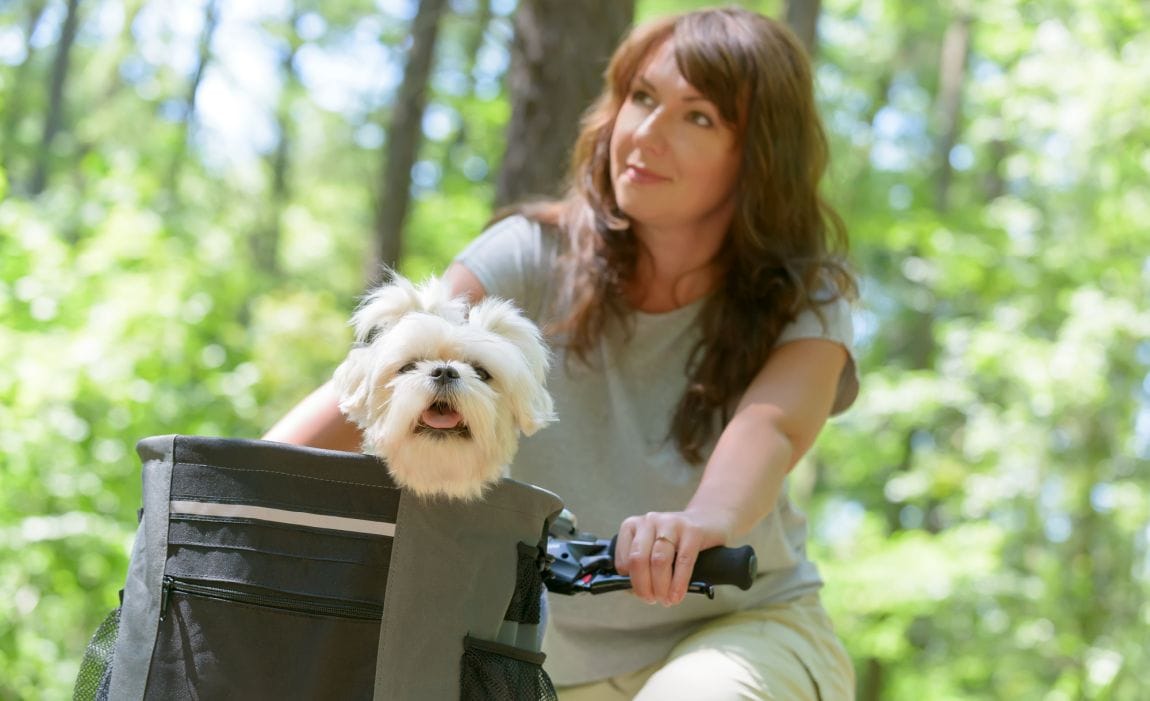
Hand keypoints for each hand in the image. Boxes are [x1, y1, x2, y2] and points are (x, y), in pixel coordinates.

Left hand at [614, 510, 729, 605]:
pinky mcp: (692, 530)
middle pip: (638, 560)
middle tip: (651, 600)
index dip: (629, 582)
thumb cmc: (675, 541)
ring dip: (661, 587)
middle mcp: (649, 521)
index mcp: (633, 526)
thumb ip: (641, 566)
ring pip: (659, 561)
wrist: (707, 522)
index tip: (638, 594)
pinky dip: (679, 583)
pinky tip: (678, 595)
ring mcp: (671, 523)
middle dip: (643, 586)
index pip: (623, 560)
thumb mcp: (652, 547)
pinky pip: (683, 561)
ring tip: (666, 600)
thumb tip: (634, 591)